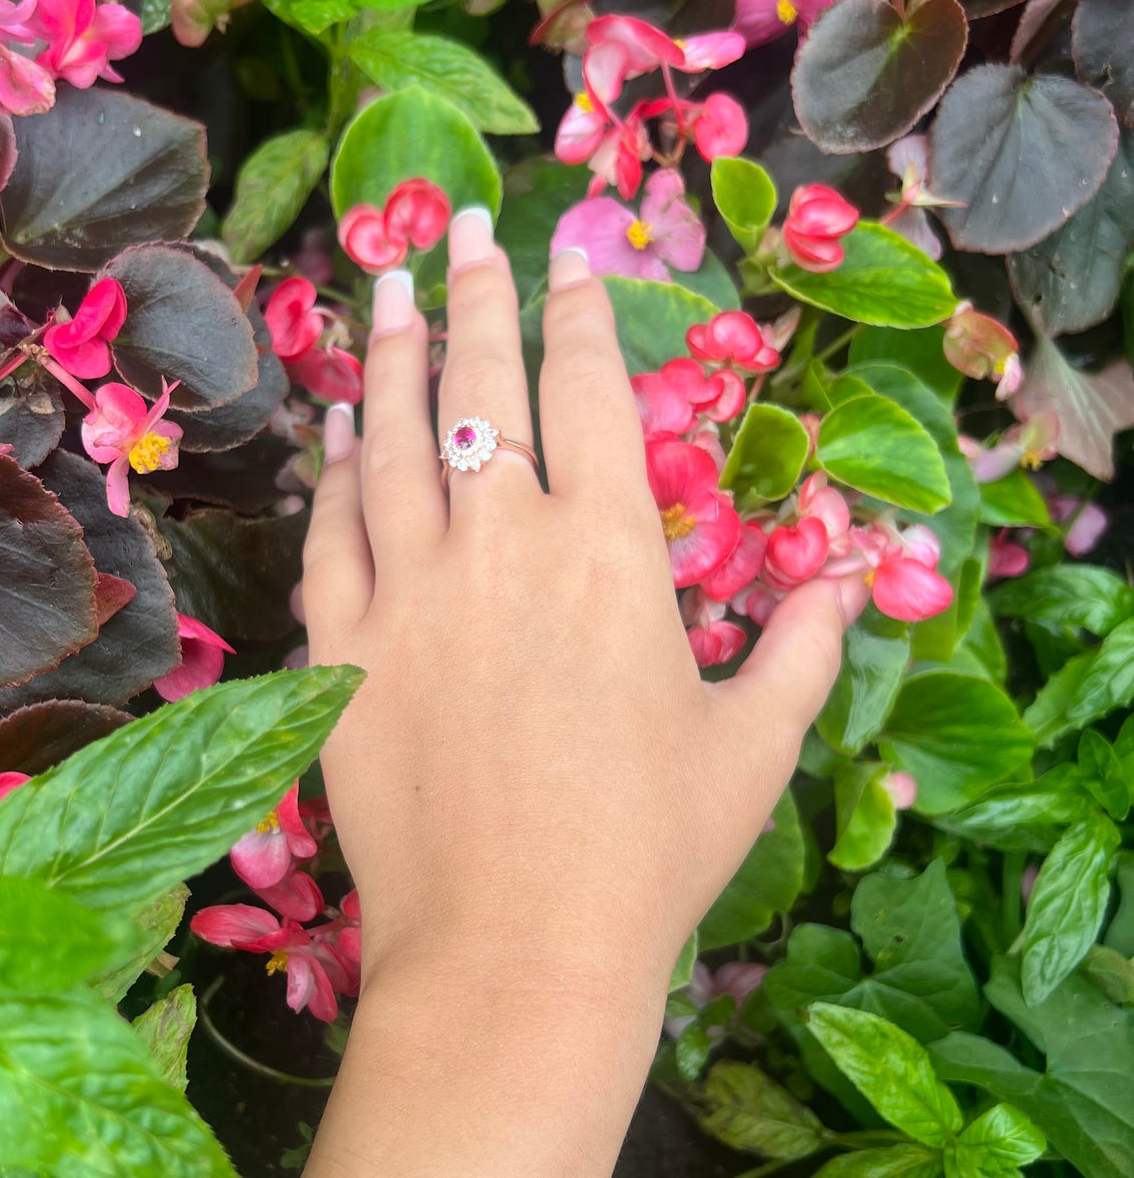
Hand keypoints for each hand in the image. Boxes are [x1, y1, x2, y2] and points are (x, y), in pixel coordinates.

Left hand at [305, 209, 864, 1001]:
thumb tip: (848, 569)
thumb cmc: (650, 852)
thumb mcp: (755, 744)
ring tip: (385, 286)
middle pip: (480, 384)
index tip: (568, 254)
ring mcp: (405, 590)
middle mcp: (500, 542)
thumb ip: (804, 642)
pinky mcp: (337, 649)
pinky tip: (338, 430)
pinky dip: (335, 469)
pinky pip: (329, 530)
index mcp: (609, 549)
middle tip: (463, 229)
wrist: (513, 948)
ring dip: (390, 353)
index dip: (580, 312)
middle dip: (475, 293)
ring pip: (391, 438)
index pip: (591, 391)